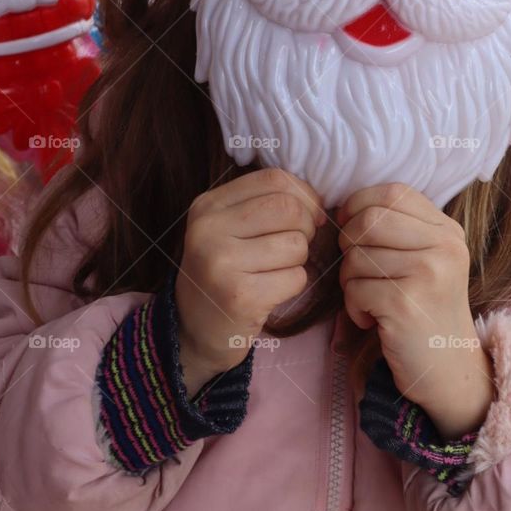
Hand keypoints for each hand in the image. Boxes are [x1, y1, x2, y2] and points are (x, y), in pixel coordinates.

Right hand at [175, 169, 324, 394]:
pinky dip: (293, 285)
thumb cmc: (223, 273)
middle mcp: (209, 230)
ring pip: (296, 244)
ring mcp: (222, 263)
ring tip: (274, 271)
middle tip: (294, 245)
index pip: (274, 179)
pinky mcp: (240, 296)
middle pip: (288, 208)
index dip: (304, 195)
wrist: (193, 331)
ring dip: (298, 260)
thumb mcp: (229, 228)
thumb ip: (264, 204)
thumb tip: (318, 202)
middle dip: (305, 227)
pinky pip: (296, 277)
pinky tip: (270, 292)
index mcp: (208, 205)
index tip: (308, 215)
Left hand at [337, 184, 494, 438]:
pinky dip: (354, 309)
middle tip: (358, 270)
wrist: (448, 371)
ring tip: (371, 300)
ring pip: (357, 256)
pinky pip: (355, 289)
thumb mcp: (427, 262)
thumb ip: (399, 231)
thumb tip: (343, 207)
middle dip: (349, 243)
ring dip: (350, 282)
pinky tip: (373, 321)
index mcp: (448, 231)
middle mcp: (444, 247)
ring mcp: (428, 274)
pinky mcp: (406, 303)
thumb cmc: (424, 313)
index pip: (394, 192)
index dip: (360, 204)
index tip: (351, 227)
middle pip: (370, 219)